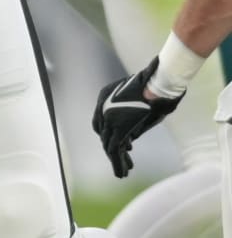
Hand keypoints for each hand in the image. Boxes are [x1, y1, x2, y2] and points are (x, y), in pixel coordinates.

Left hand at [92, 58, 183, 177]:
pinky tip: (122, 173)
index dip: (111, 135)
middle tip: (123, 162)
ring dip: (116, 160)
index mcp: (104, 97)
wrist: (158, 85)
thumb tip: (132, 137)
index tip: (126, 146)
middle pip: (104, 134)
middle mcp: (102, 107)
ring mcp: (109, 117)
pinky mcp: (118, 128)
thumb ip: (134, 120)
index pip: (101, 122)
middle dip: (114, 149)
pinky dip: (117, 163)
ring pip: (108, 144)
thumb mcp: (140, 104)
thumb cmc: (156, 91)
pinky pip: (114, 149)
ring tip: (122, 173)